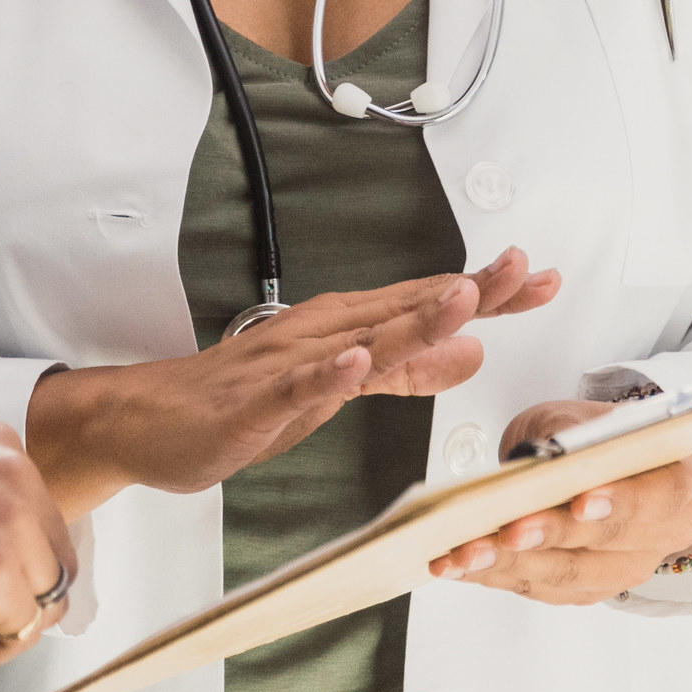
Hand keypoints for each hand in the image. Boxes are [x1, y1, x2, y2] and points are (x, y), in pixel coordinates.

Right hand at [24, 248, 558, 517]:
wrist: (150, 420)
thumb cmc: (241, 400)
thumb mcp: (340, 386)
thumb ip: (407, 369)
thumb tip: (472, 353)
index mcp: (347, 329)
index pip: (427, 303)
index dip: (488, 293)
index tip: (541, 279)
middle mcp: (323, 333)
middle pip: (405, 307)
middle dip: (467, 290)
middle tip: (520, 270)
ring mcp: (287, 364)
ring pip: (359, 338)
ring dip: (411, 318)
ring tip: (460, 300)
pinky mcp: (254, 400)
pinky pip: (296, 384)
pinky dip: (329, 371)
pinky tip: (357, 359)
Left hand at [425, 397, 691, 603]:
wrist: (607, 465)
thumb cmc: (600, 439)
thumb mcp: (587, 416)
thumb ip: (570, 431)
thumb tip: (542, 452)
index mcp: (675, 481)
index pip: (654, 498)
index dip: (619, 504)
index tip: (581, 503)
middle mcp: (658, 535)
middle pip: (604, 546)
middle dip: (548, 538)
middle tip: (504, 532)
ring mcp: (623, 568)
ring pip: (568, 576)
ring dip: (510, 566)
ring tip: (462, 554)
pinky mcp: (588, 588)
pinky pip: (541, 589)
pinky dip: (496, 576)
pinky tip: (459, 565)